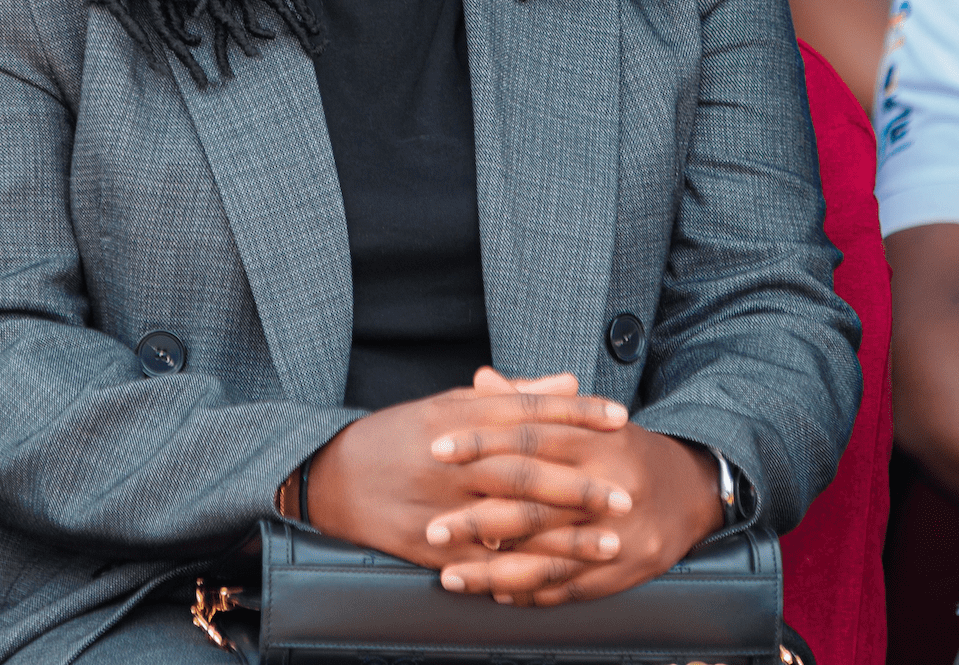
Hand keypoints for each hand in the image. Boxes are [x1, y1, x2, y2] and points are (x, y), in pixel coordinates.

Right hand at [304, 378, 629, 574]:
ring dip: (565, 535)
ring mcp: (443, 505)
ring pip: (513, 521)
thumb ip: (516, 394)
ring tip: (609, 541)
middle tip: (626, 493)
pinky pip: (484, 562)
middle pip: (528, 469)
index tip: (621, 420)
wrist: (331, 476)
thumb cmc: (401, 433)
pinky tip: (560, 577)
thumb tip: (572, 381)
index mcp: (463, 416)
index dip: (579, 414)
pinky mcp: (430, 546)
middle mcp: (456, 459)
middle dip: (581, 484)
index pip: (532, 411)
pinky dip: (522, 571)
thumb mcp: (453, 402)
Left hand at [428, 419, 725, 604]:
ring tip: (449, 575)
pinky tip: (495, 591)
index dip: (481, 443)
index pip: (530, 438)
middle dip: (477, 519)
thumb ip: (531, 401)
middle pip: (533, 504)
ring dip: (493, 570)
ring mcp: (618, 534)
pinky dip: (528, 591)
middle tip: (432, 528)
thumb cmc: (626, 450)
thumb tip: (480, 380)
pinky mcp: (625, 570)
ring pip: (545, 557)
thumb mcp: (586, 419)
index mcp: (597, 441)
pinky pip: (568, 587)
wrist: (692, 490)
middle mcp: (609, 486)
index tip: (438, 449)